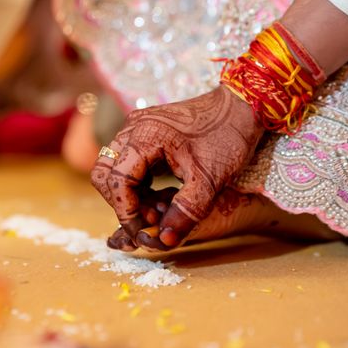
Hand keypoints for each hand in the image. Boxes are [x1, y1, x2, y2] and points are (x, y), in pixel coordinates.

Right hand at [91, 86, 262, 249]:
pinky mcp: (145, 132)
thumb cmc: (228, 137)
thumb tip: (163, 241)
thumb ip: (185, 212)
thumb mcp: (210, 180)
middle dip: (122, 203)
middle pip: (104, 174)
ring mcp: (137, 128)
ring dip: (130, 195)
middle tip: (151, 220)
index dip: (126, 213)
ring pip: (114, 169)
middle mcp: (133, 128)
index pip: (116, 182)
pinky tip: (163, 195)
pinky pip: (128, 163)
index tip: (143, 232)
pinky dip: (139, 185)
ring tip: (161, 209)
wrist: (243, 106)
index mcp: (144, 136)